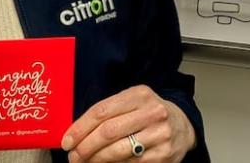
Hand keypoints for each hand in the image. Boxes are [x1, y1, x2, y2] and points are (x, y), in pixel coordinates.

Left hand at [61, 85, 194, 161]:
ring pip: (117, 151)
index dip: (80, 128)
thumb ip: (108, 112)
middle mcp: (152, 112)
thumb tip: (75, 133)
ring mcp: (160, 134)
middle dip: (85, 147)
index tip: (66, 141)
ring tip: (85, 162)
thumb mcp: (132, 102)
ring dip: (96, 160)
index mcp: (139, 94)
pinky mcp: (164, 155)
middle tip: (73, 156)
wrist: (183, 126)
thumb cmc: (149, 114)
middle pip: (108, 132)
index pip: (101, 111)